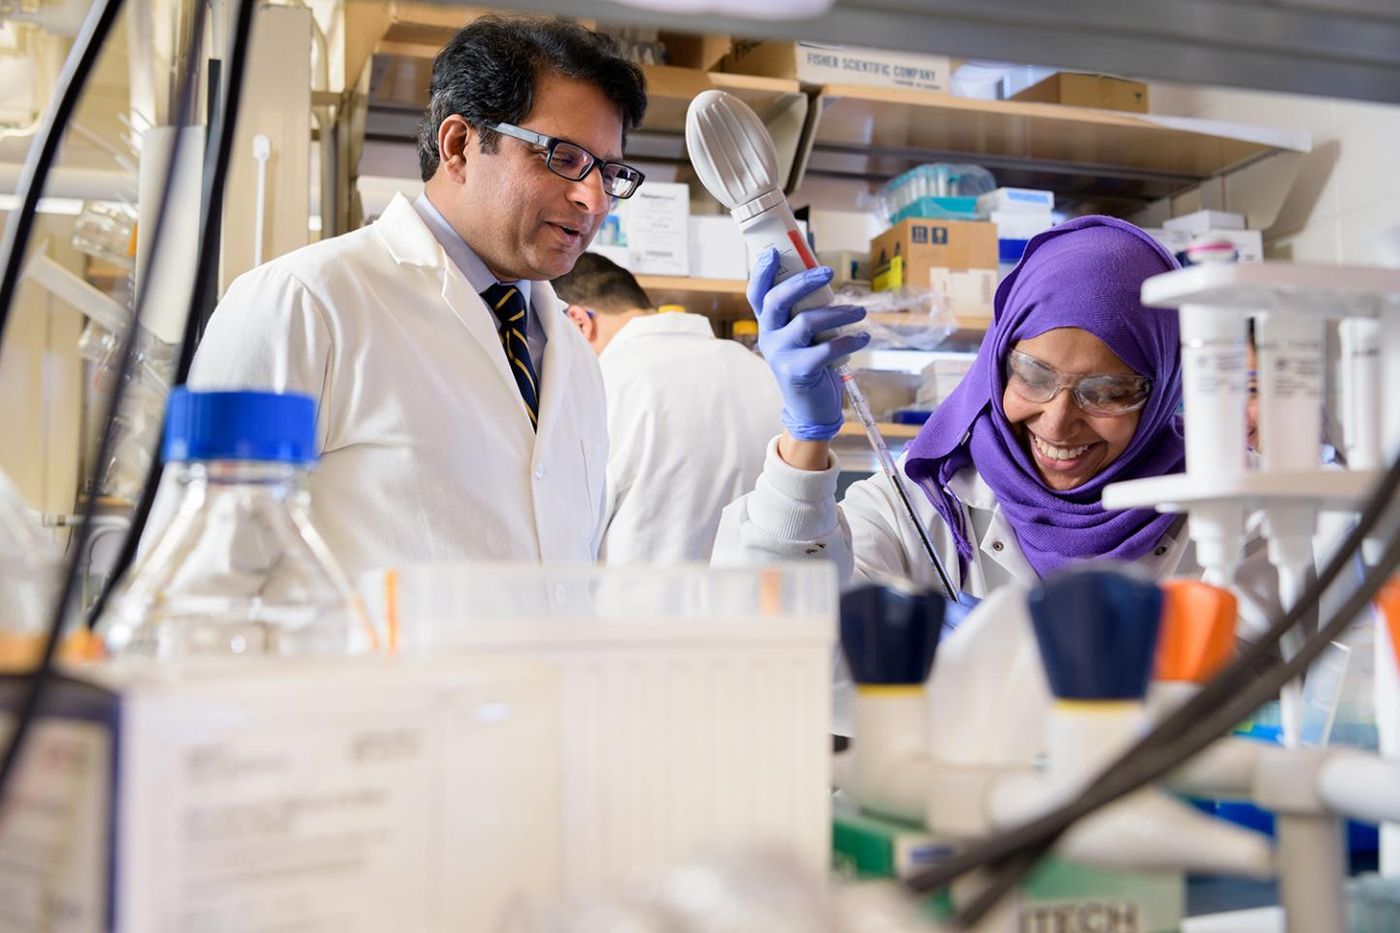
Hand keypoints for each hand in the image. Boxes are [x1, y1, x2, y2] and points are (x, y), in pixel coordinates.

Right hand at [748, 247, 869, 441]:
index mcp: (768, 324)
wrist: (809, 409)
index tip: (774, 252)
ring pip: (807, 322)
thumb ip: (804, 312)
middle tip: (829, 272)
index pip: (757, 294)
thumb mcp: (802, 336)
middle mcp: (769, 337)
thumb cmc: (810, 364)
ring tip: (860, 311)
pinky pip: (826, 349)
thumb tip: (821, 277)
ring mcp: (781, 355)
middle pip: (777, 300)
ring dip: (839, 313)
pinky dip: (849, 341)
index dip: (761, 272)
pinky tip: (863, 337)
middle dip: (803, 282)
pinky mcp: (799, 372)